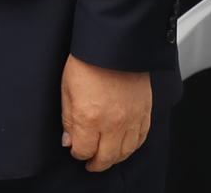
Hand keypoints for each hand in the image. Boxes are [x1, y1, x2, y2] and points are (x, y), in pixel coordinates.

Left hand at [61, 54, 151, 171]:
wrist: (114, 46)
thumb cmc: (87, 62)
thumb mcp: (66, 89)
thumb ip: (68, 118)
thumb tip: (68, 140)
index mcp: (89, 118)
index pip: (83, 150)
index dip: (77, 152)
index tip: (75, 149)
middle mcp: (112, 124)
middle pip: (106, 157)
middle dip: (96, 163)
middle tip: (90, 163)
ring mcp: (131, 120)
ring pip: (125, 152)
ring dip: (114, 158)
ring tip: (106, 157)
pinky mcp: (144, 114)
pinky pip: (140, 140)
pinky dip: (132, 147)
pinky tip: (124, 146)